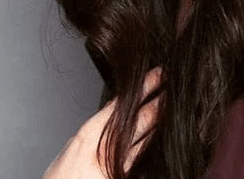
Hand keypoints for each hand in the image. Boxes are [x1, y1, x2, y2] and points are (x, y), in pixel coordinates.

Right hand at [42, 67, 161, 177]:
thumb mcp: (71, 147)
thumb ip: (93, 131)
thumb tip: (110, 116)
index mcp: (90, 135)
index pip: (124, 103)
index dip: (143, 87)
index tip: (156, 74)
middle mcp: (107, 151)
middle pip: (141, 121)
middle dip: (158, 102)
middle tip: (172, 86)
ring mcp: (119, 167)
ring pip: (146, 140)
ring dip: (158, 121)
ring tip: (169, 107)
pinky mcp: (124, 177)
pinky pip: (141, 159)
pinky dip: (150, 144)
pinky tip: (158, 136)